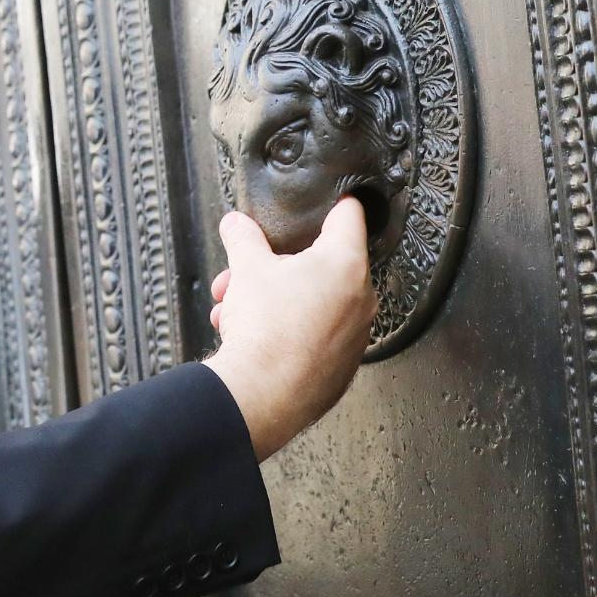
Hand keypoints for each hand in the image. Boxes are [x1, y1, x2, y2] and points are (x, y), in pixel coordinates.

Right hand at [203, 197, 374, 460]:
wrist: (262, 396)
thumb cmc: (265, 330)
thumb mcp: (246, 269)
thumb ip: (243, 238)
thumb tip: (236, 223)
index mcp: (345, 263)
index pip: (349, 216)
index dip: (332, 203)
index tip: (327, 201)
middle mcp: (360, 298)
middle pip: (321, 265)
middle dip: (277, 267)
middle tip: (244, 274)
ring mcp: (355, 336)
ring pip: (314, 303)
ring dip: (275, 301)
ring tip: (235, 312)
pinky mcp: (341, 368)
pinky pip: (315, 337)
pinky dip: (288, 333)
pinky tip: (252, 339)